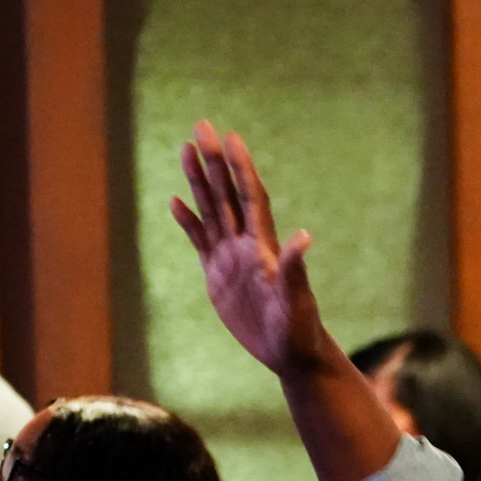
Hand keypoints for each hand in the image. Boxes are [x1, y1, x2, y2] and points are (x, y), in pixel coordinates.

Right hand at [172, 121, 332, 378]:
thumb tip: (303, 237)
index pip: (251, 197)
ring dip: (199, 182)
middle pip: (227, 194)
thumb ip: (294, 269)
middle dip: (213, 161)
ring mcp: (231, 259)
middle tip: (202, 126)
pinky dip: (189, 221)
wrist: (291, 355)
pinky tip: (177, 201)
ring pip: (212, 210)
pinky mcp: (218, 277)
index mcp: (264, 248)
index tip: (232, 137)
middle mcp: (247, 246)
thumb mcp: (297, 301)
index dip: (241, 168)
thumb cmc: (299, 330)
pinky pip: (200, 241)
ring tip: (186, 149)